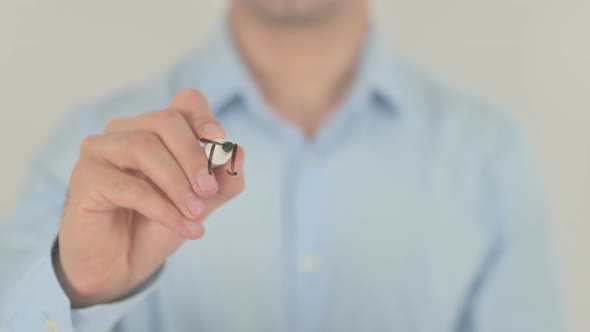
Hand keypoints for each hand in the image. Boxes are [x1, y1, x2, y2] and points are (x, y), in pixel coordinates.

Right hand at [55, 89, 244, 307]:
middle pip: (165, 121)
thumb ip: (222, 180)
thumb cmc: (158, 225)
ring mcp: (100, 150)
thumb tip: (238, 153)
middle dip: (194, 156)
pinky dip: (164, 209)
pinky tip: (187, 228)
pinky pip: (130, 186)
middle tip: (209, 191)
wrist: (122, 266)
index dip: (204, 117)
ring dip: (177, 183)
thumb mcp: (201, 202)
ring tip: (197, 213)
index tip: (220, 141)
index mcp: (155, 128)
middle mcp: (125, 130)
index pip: (185, 103)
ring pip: (144, 147)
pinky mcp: (85, 177)